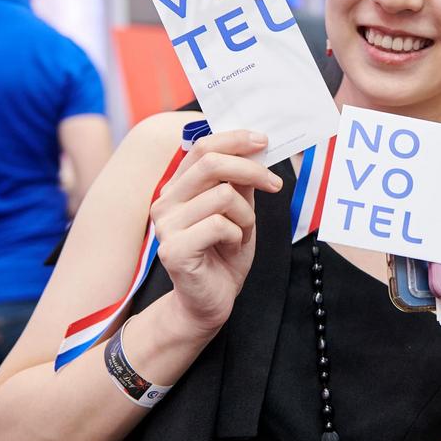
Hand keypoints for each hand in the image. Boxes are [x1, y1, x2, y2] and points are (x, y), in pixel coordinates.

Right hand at [149, 130, 282, 335]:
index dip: (234, 139)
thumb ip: (239, 182)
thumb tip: (254, 150)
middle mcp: (165, 201)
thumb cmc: (223, 254)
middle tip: (275, 184)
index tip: (263, 141)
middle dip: (251, 170)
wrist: (210, 301)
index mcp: (177, 187)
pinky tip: (231, 248)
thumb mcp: (239, 211)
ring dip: (246, 215)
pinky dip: (237, 235)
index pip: (201, 146)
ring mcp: (166, 226)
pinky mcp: (174, 249)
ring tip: (243, 233)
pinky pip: (220, 226)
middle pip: (211, 163)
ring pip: (222, 196)